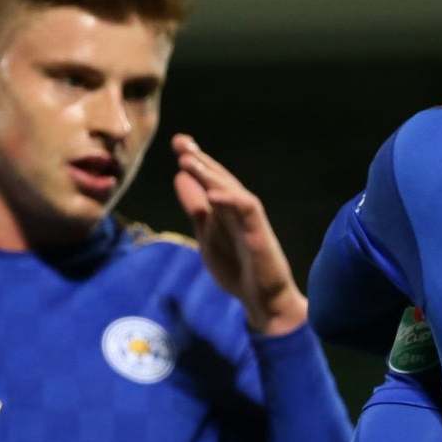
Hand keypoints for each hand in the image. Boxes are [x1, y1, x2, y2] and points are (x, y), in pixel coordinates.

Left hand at [172, 134, 308, 335]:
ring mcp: (250, 221)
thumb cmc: (238, 268)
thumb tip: (179, 177)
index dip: (196, 161)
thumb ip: (195, 208)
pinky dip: (230, 201)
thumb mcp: (207, 234)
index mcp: (226, 209)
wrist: (262, 300)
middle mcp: (239, 210)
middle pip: (221, 179)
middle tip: (181, 142)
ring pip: (232, 191)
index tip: (178, 143)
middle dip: (201, 160)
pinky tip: (212, 195)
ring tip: (189, 162)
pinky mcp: (260, 235)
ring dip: (211, 175)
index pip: (211, 180)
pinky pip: (247, 212)